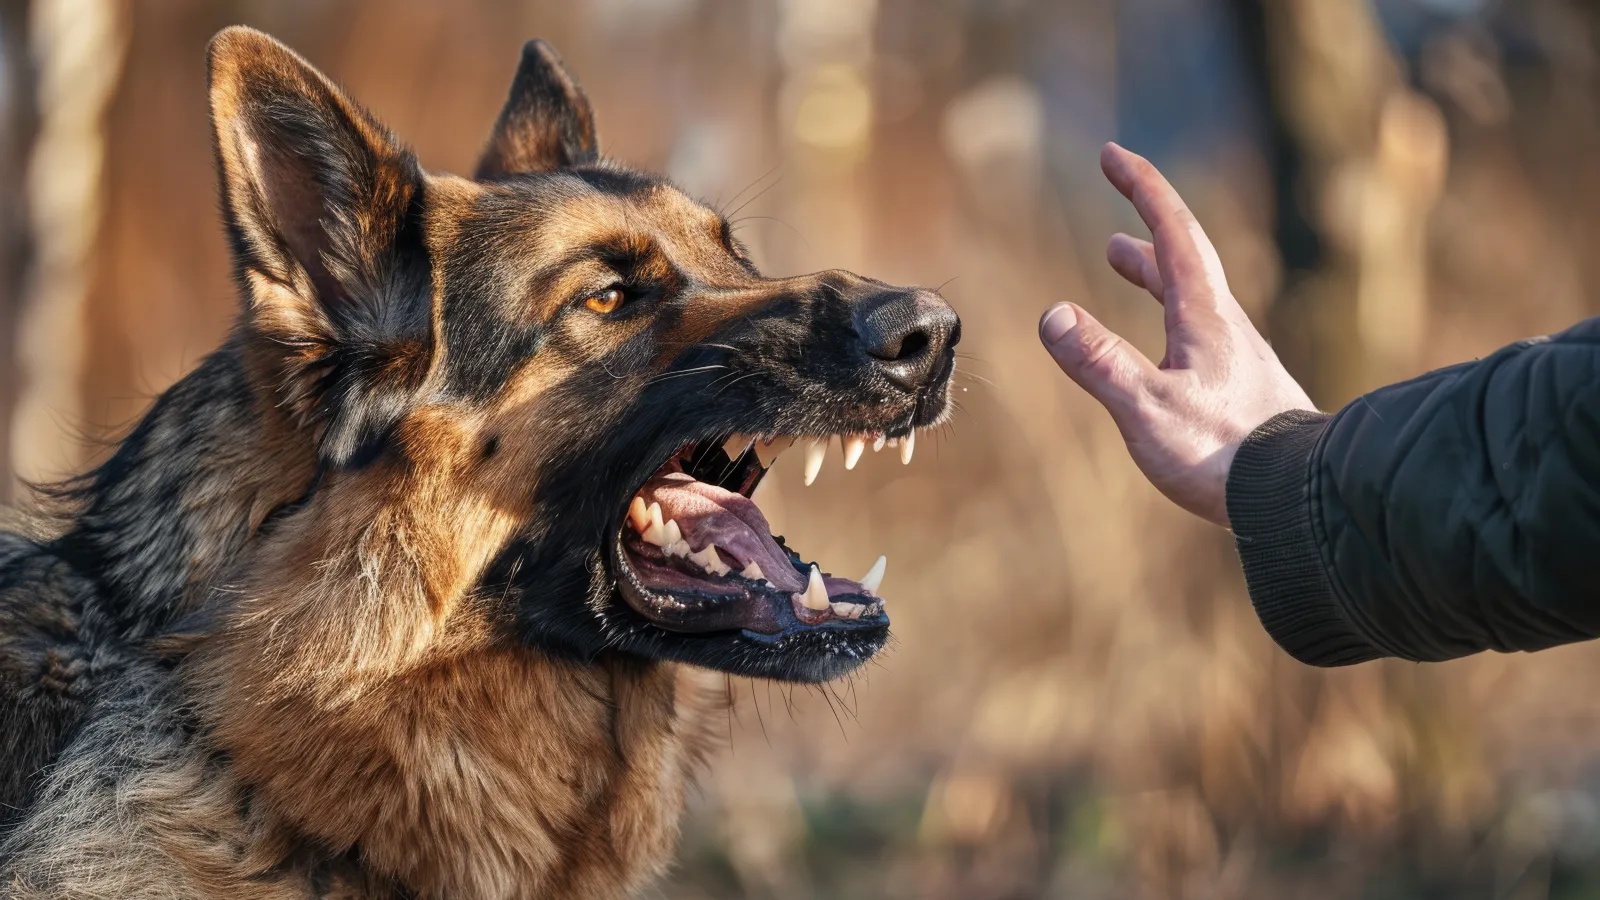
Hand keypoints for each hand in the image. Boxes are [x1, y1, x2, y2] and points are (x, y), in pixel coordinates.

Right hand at [1038, 143, 1314, 527]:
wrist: (1301, 499)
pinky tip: (1166, 349)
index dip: (1143, 188)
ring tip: (1123, 265)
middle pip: (1184, 261)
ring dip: (1155, 274)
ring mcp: (1241, 360)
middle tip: (1113, 207)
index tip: (1114, 153)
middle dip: (1145, 229)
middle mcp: (1228, 328)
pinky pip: (1201, 336)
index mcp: (1205, 317)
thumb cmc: (1224, 455)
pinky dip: (1170, 319)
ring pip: (1194, 299)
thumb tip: (1052, 315)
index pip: (1172, 233)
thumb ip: (1100, 363)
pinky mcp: (1247, 394)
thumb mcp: (1147, 408)